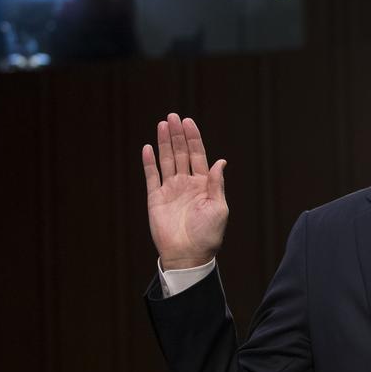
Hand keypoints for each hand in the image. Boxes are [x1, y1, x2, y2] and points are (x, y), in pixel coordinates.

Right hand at [142, 113, 227, 269]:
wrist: (188, 255)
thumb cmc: (208, 234)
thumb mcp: (219, 208)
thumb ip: (217, 183)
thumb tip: (221, 161)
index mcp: (203, 185)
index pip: (198, 155)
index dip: (193, 139)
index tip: (189, 122)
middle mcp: (186, 184)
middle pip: (181, 153)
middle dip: (177, 135)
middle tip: (173, 116)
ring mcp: (170, 190)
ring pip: (166, 160)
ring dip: (164, 142)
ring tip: (162, 124)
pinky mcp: (156, 199)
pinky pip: (151, 176)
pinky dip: (149, 162)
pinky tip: (148, 147)